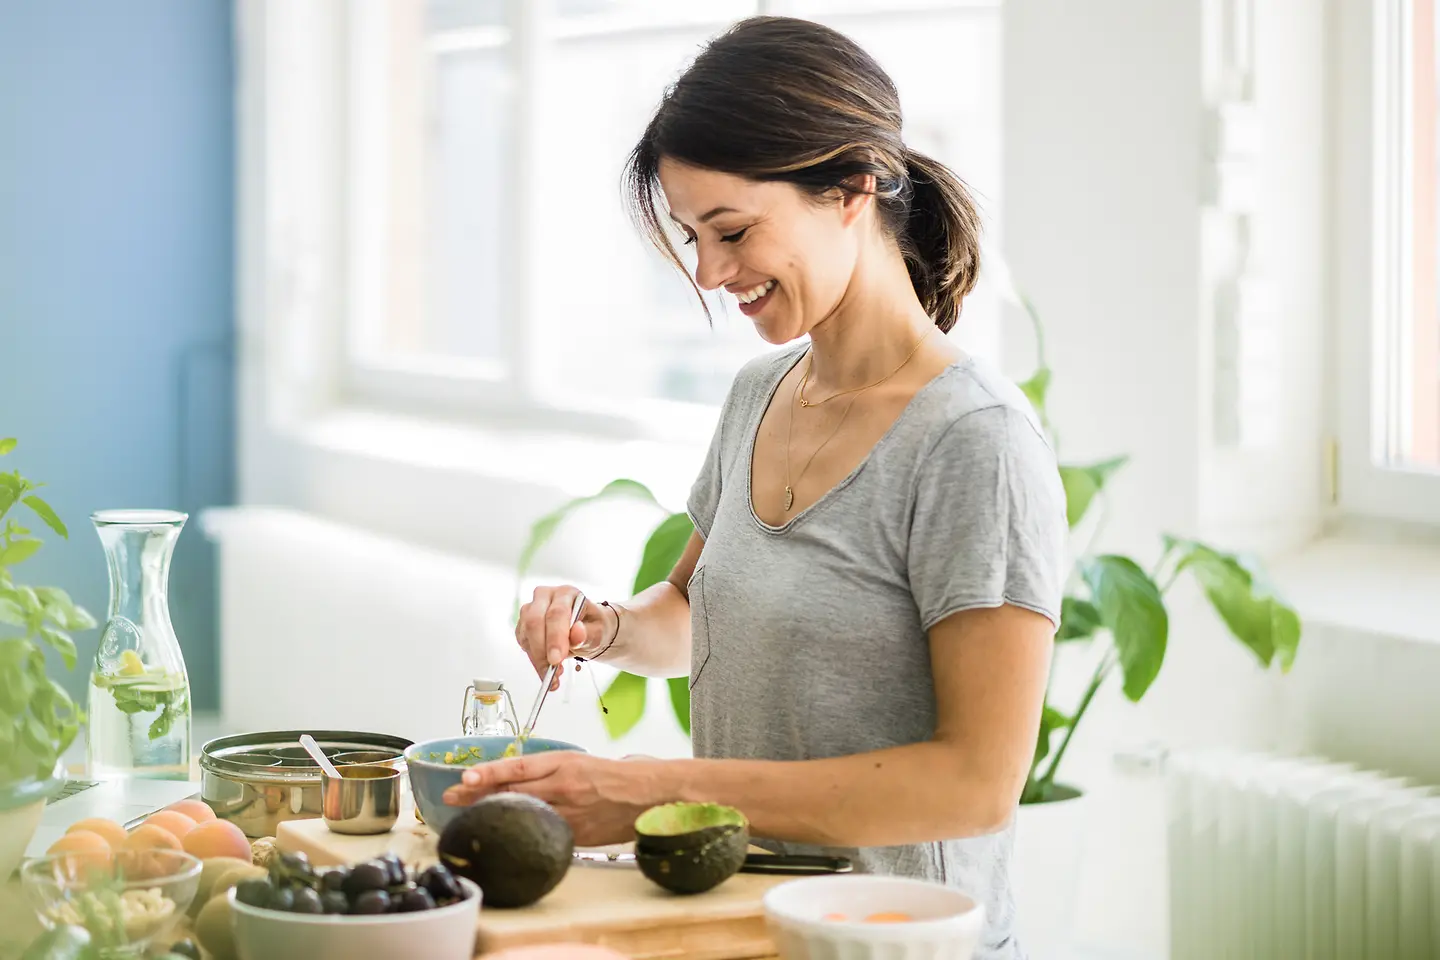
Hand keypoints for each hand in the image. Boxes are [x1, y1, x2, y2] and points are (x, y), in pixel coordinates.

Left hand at [441, 752, 660, 846]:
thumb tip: (513, 781)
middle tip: (451, 797)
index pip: (519, 767)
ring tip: (468, 815)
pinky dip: (523, 833)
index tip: (464, 776)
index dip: (489, 772)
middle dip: (478, 795)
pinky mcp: (577, 835)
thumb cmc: (614, 775)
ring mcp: (570, 813)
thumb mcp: (579, 762)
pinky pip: (544, 833)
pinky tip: (506, 836)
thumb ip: (548, 771)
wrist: (649, 793)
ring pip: (524, 813)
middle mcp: (564, 786)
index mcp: (564, 762)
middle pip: (513, 792)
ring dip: (494, 814)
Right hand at [515, 586, 616, 690]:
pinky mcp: (524, 626)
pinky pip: (524, 644)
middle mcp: (545, 597)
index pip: (556, 613)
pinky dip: (534, 660)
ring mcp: (531, 610)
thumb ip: (588, 634)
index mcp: (566, 593)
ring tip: (554, 675)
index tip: (557, 659)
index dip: (555, 637)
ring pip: (526, 634)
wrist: (587, 630)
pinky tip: (547, 670)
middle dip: (542, 649)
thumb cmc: (592, 626)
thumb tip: (577, 633)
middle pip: (535, 621)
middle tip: (552, 670)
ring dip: (538, 658)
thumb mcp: (598, 632)